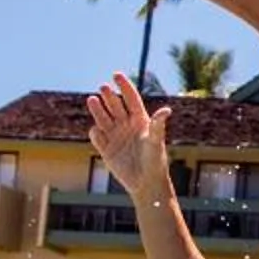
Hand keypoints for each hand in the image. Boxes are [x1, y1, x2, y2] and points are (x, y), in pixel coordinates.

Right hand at [86, 72, 171, 200]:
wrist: (146, 184)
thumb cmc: (155, 162)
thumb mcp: (156, 142)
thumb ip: (158, 125)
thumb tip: (167, 110)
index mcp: (141, 120)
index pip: (131, 99)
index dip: (124, 86)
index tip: (116, 74)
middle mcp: (127, 125)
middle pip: (115, 106)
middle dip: (108, 96)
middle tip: (103, 87)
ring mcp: (116, 136)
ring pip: (103, 118)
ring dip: (97, 109)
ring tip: (92, 99)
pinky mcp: (106, 149)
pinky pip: (97, 137)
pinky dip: (96, 132)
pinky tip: (97, 130)